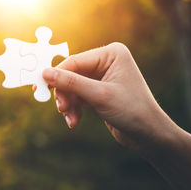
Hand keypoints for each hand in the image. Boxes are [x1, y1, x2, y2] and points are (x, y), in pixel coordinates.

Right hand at [43, 42, 177, 150]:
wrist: (150, 135)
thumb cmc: (132, 111)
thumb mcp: (99, 96)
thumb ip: (71, 83)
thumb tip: (45, 73)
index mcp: (111, 54)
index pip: (75, 61)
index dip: (57, 75)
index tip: (40, 87)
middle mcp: (106, 61)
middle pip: (71, 74)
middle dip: (65, 94)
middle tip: (60, 108)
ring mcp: (102, 76)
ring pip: (72, 87)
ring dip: (68, 104)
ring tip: (70, 118)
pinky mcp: (99, 91)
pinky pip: (78, 96)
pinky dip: (74, 108)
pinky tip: (75, 120)